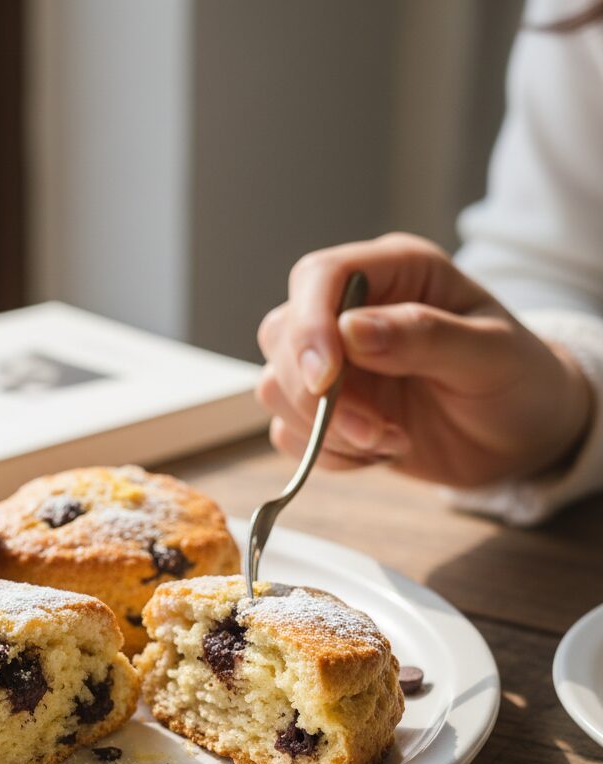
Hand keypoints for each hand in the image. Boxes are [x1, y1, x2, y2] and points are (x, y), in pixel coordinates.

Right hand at [256, 232, 591, 487]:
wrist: (521, 438)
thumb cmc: (518, 380)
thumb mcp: (491, 353)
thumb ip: (423, 336)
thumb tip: (349, 331)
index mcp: (395, 273)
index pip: (320, 277)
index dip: (310, 326)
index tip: (327, 380)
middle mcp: (351, 311)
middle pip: (282, 335)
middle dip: (317, 395)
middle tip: (376, 430)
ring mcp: (333, 364)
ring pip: (276, 387)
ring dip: (324, 430)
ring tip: (389, 441)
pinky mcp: (325, 411)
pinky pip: (289, 433)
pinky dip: (327, 454)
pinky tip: (379, 453)